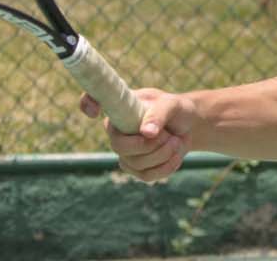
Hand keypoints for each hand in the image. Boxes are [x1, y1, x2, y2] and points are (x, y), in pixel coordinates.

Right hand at [80, 88, 194, 182]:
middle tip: (168, 135)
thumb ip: (158, 115)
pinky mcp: (137, 168)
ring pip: (135, 164)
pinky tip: (175, 156)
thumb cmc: (176, 109)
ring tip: (175, 141)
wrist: (189, 127)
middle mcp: (117, 132)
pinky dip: (165, 167)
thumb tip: (146, 133)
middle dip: (148, 145)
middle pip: (119, 146)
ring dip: (162, 154)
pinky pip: (145, 176)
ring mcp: (125, 152)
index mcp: (120, 109)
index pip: (92, 100)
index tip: (94, 111)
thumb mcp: (172, 105)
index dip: (87, 104)